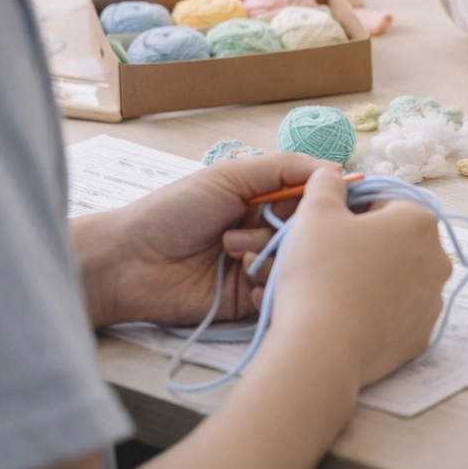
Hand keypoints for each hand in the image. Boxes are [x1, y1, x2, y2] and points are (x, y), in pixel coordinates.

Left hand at [74, 153, 338, 327]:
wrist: (131, 262)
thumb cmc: (174, 211)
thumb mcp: (230, 175)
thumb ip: (284, 168)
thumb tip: (336, 170)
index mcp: (264, 199)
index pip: (313, 198)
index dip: (325, 201)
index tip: (332, 203)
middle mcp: (268, 231)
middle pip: (311, 233)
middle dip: (290, 229)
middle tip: (258, 227)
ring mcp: (260, 265)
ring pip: (296, 263)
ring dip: (269, 256)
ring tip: (232, 255)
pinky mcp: (252, 300)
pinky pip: (281, 294)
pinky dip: (271, 288)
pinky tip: (246, 283)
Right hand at [266, 168, 451, 388]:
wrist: (322, 348)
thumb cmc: (320, 272)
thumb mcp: (314, 214)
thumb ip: (326, 185)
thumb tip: (332, 173)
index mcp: (419, 221)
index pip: (384, 201)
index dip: (351, 211)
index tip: (327, 227)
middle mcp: (439, 258)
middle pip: (395, 241)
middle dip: (365, 245)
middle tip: (327, 259)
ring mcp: (434, 301)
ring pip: (399, 278)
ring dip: (373, 277)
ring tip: (335, 290)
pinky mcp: (422, 336)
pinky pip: (398, 313)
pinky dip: (378, 311)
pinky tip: (349, 316)